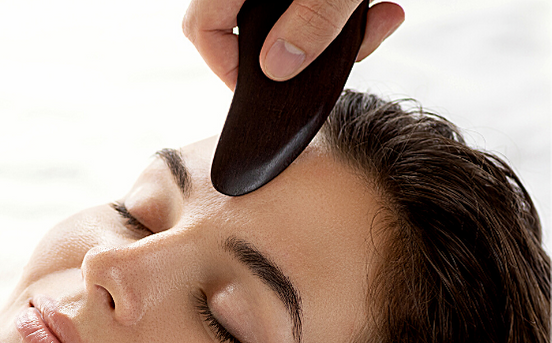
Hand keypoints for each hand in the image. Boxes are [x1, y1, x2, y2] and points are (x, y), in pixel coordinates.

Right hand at [182, 0, 404, 86]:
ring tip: (381, 22)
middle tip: (343, 56)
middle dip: (299, 50)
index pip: (205, 28)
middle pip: (248, 24)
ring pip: (286, 12)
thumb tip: (278, 68)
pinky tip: (383, 5)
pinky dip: (345, 5)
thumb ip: (312, 19)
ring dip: (334, 29)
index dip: (227, 67)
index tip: (266, 88)